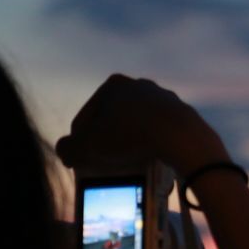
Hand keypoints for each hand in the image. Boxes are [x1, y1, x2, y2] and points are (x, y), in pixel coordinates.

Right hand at [54, 74, 228, 173]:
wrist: (181, 136)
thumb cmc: (129, 136)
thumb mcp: (88, 145)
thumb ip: (68, 148)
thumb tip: (65, 151)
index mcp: (113, 85)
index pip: (86, 116)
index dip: (80, 141)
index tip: (81, 160)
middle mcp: (140, 85)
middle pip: (114, 119)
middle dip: (107, 140)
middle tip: (104, 162)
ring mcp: (164, 98)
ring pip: (138, 124)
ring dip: (130, 141)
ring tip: (127, 163)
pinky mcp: (183, 114)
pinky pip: (160, 131)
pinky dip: (152, 143)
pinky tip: (150, 158)